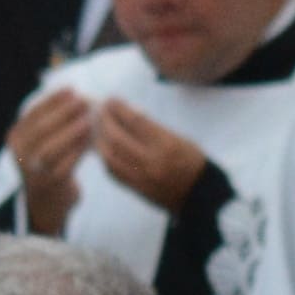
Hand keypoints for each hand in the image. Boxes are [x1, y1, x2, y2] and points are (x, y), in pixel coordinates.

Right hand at [6, 86, 93, 233]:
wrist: (45, 201)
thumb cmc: (47, 162)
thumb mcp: (40, 139)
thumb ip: (50, 120)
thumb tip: (74, 94)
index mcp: (15, 137)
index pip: (33, 114)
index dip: (53, 100)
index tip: (72, 90)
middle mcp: (20, 154)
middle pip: (41, 129)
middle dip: (64, 113)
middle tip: (84, 101)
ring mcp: (33, 170)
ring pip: (51, 148)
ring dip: (72, 132)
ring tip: (89, 120)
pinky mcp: (50, 183)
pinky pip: (65, 164)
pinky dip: (79, 150)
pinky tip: (91, 140)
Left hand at [90, 97, 211, 212]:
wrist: (198, 194)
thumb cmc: (191, 161)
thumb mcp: (177, 138)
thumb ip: (151, 127)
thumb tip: (127, 113)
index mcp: (165, 145)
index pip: (135, 121)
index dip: (119, 108)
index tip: (111, 100)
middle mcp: (150, 161)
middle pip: (117, 138)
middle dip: (104, 121)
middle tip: (99, 110)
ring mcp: (140, 177)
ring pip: (110, 156)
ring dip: (99, 139)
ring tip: (96, 127)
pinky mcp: (135, 188)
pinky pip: (112, 172)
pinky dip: (103, 157)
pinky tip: (101, 146)